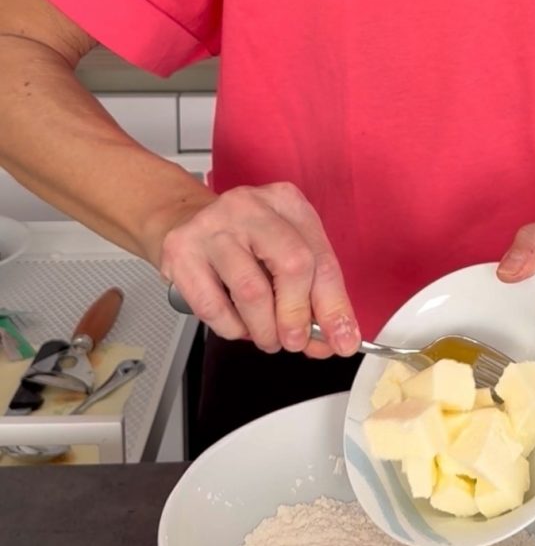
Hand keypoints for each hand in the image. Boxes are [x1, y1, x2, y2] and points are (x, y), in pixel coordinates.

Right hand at [157, 182, 359, 357]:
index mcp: (287, 203)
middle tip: (295, 341)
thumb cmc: (243, 241)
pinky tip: (238, 325)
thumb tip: (333, 338)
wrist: (183, 220)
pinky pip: (213, 305)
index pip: (323, 261)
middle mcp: (251, 207)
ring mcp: (212, 226)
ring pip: (252, 292)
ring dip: (265, 329)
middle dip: (297, 316)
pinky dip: (232, 328)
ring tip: (267, 338)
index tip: (342, 340)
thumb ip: (313, 297)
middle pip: (292, 267)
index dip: (335, 308)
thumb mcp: (285, 255)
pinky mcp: (180, 251)